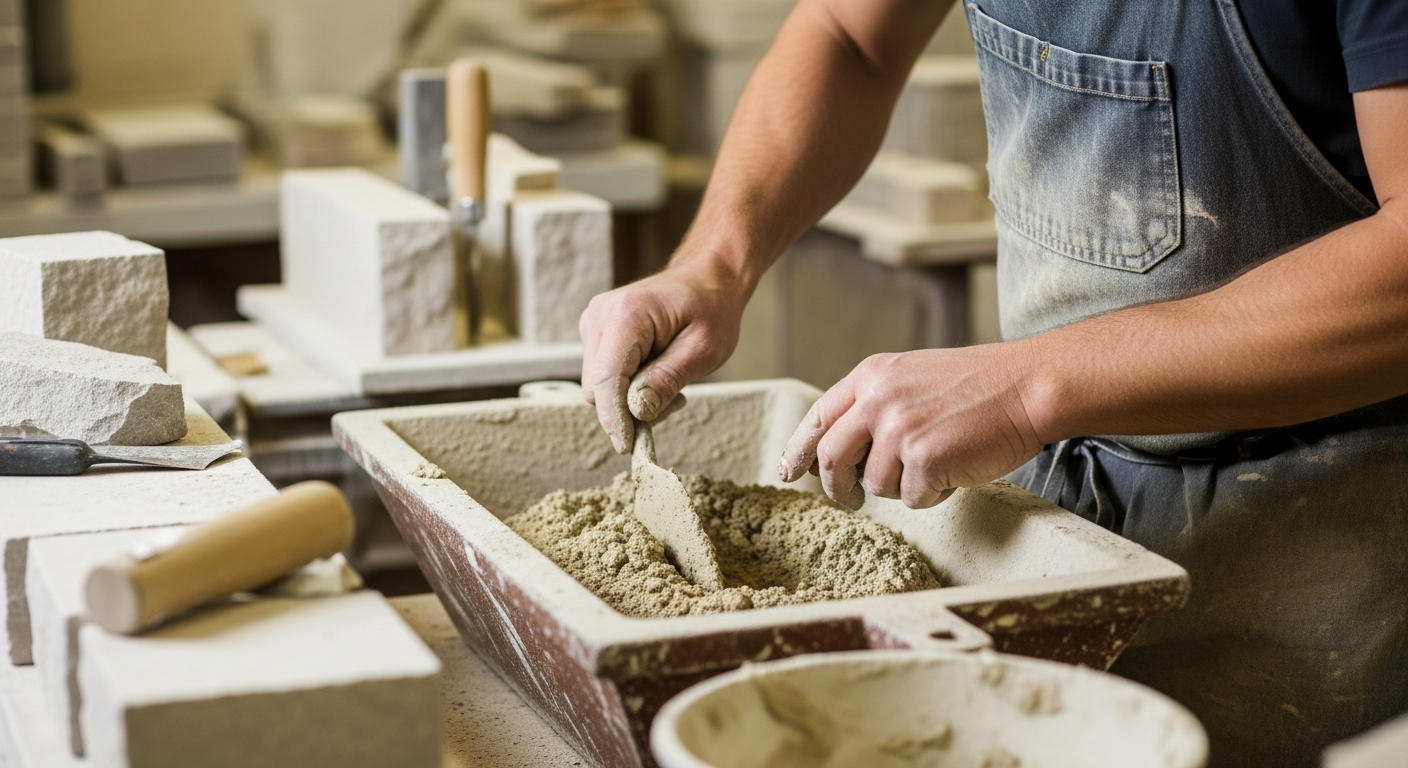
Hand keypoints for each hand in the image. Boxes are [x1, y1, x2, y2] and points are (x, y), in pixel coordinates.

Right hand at [579, 262, 749, 452]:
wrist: (706, 278)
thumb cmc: (711, 308)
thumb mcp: (703, 349)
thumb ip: (668, 379)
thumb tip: (637, 412)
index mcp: (626, 314)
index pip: (606, 378)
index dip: (615, 417)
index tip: (627, 446)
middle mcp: (600, 316)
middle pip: (596, 386)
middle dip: (629, 407)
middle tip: (676, 400)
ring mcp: (594, 323)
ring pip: (598, 385)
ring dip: (630, 397)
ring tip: (671, 382)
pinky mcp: (597, 333)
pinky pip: (603, 375)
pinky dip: (628, 385)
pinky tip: (657, 373)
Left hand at [778, 345, 1045, 509]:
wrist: (1027, 386)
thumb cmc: (979, 385)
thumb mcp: (913, 376)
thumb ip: (876, 402)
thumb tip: (844, 448)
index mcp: (871, 376)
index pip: (818, 417)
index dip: (797, 449)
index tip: (788, 472)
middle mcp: (877, 400)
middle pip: (831, 458)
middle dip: (836, 487)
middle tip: (849, 500)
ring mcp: (899, 430)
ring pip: (876, 484)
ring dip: (903, 486)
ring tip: (937, 462)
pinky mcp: (924, 459)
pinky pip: (913, 497)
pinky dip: (934, 493)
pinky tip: (956, 469)